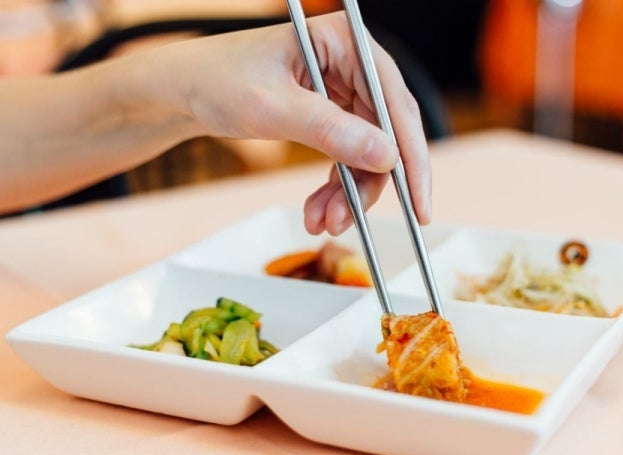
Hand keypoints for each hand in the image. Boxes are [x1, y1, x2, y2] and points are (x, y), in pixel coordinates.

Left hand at [154, 12, 430, 234]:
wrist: (181, 91)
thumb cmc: (217, 81)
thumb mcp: (273, 109)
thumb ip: (331, 132)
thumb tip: (388, 158)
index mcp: (345, 42)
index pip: (395, 103)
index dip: (411, 157)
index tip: (418, 203)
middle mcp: (352, 64)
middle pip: (387, 133)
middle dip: (369, 183)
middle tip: (350, 221)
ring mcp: (343, 90)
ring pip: (367, 153)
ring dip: (349, 194)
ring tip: (321, 221)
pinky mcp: (330, 114)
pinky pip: (347, 158)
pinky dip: (335, 189)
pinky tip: (317, 211)